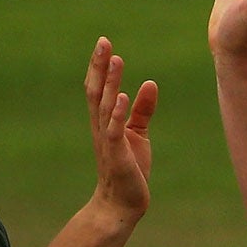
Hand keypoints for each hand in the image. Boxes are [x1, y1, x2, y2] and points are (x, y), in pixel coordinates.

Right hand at [84, 37, 156, 221]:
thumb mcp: (138, 134)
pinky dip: (118, 113)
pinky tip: (124, 96)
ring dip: (111, 83)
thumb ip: (142, 110)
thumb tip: (149, 83)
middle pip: (97, 92)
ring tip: (117, 60)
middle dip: (100, 67)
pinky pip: (115, 131)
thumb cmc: (129, 170)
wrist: (122, 205)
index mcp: (104, 122)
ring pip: (105, 106)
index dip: (100, 67)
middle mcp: (101, 128)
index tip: (105, 44)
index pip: (98, 90)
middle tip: (104, 41)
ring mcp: (107, 142)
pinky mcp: (117, 156)